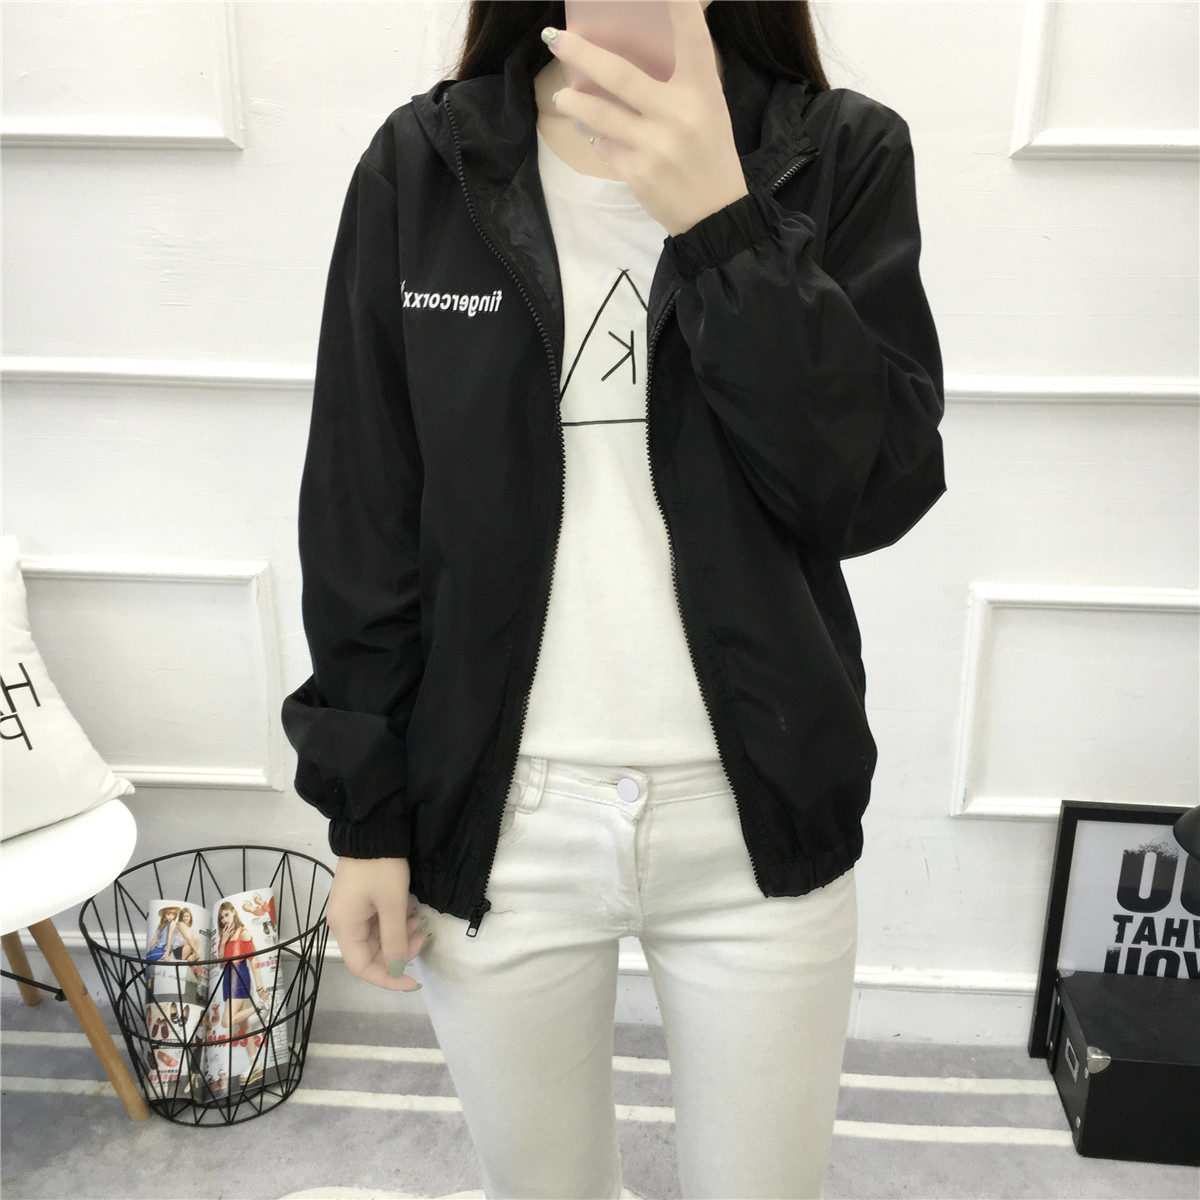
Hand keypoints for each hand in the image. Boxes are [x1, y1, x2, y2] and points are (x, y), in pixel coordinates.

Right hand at [326, 857, 428, 991]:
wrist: (373, 829)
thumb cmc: (381, 868)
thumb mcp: (392, 904)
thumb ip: (394, 940)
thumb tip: (394, 969)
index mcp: (345, 927)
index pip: (362, 967)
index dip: (387, 978)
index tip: (413, 981)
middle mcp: (343, 922)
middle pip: (370, 952)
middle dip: (398, 951)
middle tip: (423, 937)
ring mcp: (350, 910)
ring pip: (376, 936)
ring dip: (399, 935)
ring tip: (419, 921)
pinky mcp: (359, 899)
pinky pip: (376, 921)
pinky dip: (394, 922)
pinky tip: (410, 912)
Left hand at [543, 1, 747, 235]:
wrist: (714, 215)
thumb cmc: (709, 154)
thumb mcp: (707, 109)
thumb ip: (681, 80)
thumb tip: (633, 50)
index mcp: (702, 90)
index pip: (693, 38)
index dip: (680, 6)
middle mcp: (679, 113)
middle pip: (620, 75)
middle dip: (582, 54)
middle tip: (557, 38)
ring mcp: (656, 144)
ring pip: (600, 114)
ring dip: (574, 101)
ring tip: (562, 94)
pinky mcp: (638, 172)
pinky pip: (606, 145)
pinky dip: (598, 137)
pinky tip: (596, 133)